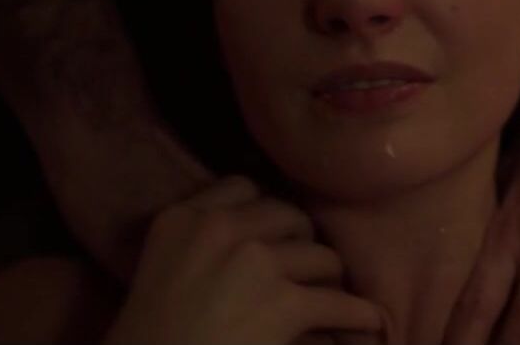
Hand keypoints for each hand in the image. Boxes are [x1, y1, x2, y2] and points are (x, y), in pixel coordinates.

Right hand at [104, 176, 383, 344]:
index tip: (274, 233)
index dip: (265, 213)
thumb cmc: (150, 337)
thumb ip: (203, 239)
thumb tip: (263, 234)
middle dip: (302, 244)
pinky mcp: (284, 303)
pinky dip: (358, 316)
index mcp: (183, 218)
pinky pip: (339, 303)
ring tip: (331, 297)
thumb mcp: (162, 267)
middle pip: (290, 217)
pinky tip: (370, 322)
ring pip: (321, 258)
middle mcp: (221, 229)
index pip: (243, 188)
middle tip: (307, 270)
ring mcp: (255, 262)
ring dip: (328, 280)